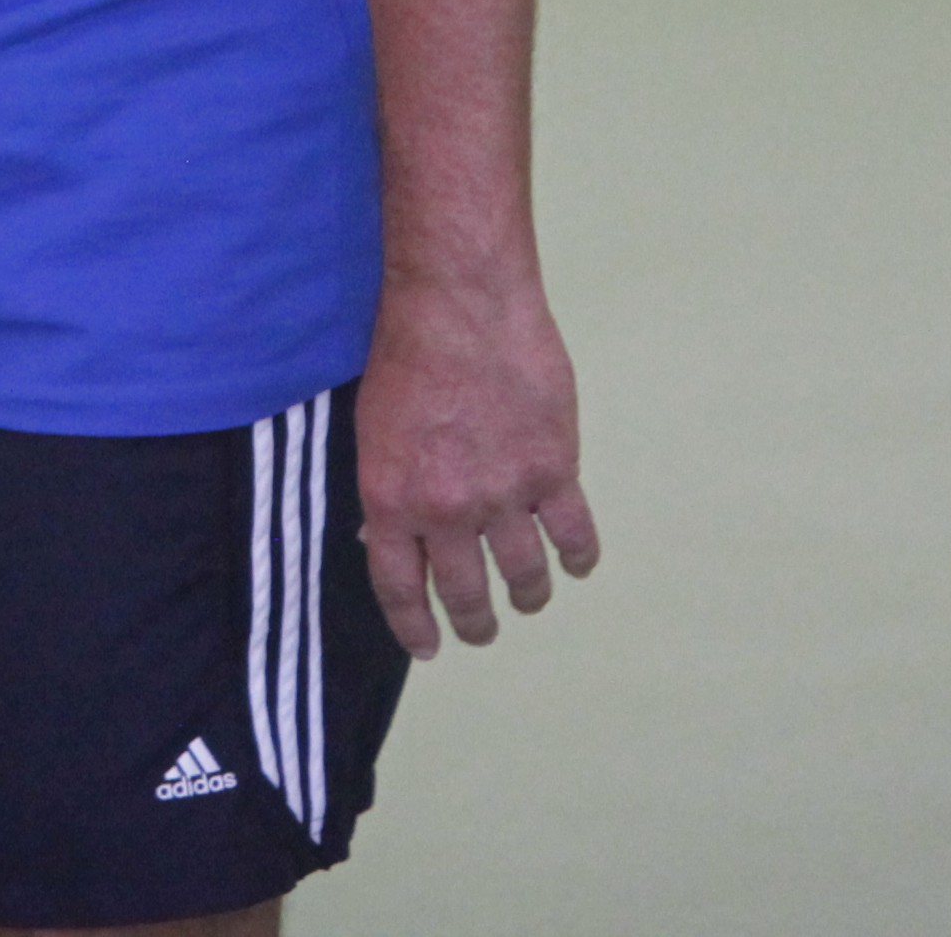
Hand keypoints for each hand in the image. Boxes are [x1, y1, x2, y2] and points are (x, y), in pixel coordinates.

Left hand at [356, 276, 599, 658]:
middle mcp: (447, 511)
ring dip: (528, 596)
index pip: (400, 588)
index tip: (429, 647)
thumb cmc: (403, 352)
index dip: (415, 626)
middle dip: (474, 621)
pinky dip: (578, 557)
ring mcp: (505, 495)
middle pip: (466, 593)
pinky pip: (574, 536)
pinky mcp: (554, 470)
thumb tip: (383, 537)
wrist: (458, 302)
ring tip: (528, 600)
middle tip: (481, 629)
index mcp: (393, 500)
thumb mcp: (371, 428)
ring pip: (524, 575)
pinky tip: (576, 563)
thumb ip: (386, 486)